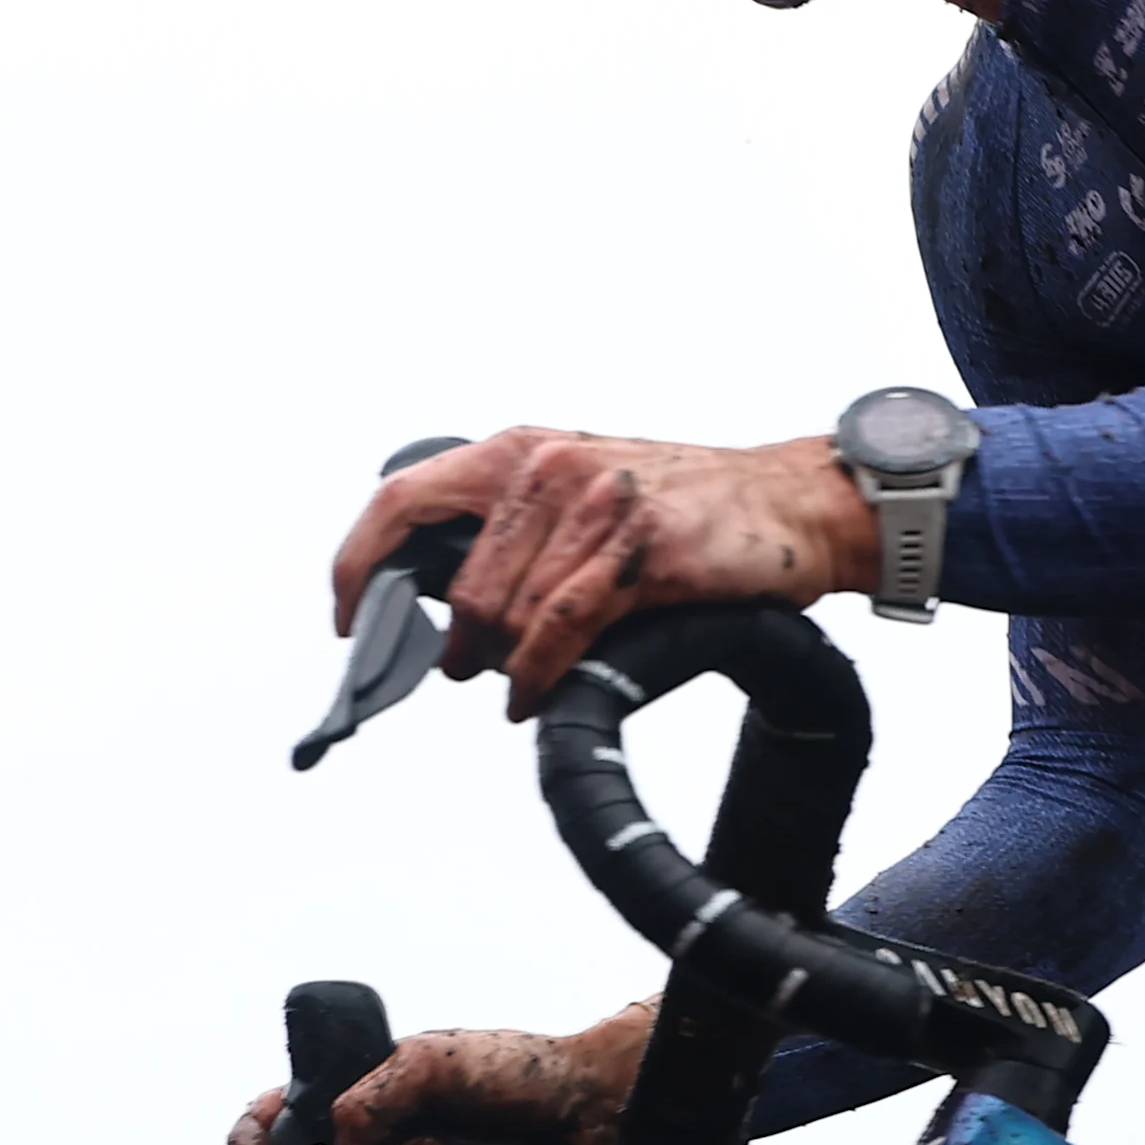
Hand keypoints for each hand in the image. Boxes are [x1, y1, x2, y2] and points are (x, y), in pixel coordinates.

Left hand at [331, 428, 876, 715]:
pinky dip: (536, 677)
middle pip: (462, 583)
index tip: (352, 613)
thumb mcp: (583, 486)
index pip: (403, 499)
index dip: (360, 563)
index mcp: (523, 449)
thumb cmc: (690, 500)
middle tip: (468, 667)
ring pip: (508, 614)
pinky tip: (532, 695)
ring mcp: (598, 507)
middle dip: (458, 643)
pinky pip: (560, 631)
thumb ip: (514, 523)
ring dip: (505, 666)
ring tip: (517, 683)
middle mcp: (552, 469)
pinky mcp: (642, 552)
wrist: (791, 500)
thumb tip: (443, 594)